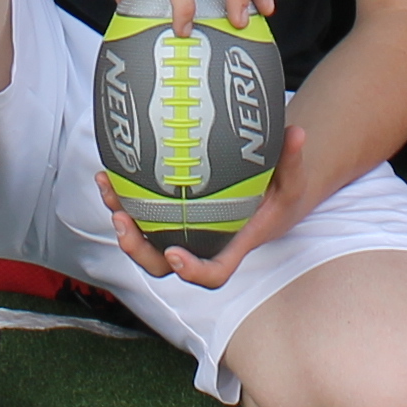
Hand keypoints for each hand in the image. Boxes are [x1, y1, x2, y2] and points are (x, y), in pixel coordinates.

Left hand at [99, 123, 315, 288]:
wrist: (267, 193)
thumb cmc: (280, 196)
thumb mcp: (292, 182)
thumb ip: (292, 161)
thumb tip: (297, 132)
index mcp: (231, 247)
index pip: (213, 274)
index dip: (192, 271)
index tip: (176, 255)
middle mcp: (201, 246)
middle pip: (163, 266)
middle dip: (139, 250)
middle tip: (123, 222)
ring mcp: (182, 232)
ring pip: (145, 242)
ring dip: (122, 222)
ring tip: (109, 192)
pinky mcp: (168, 215)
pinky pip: (140, 215)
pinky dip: (122, 199)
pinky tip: (109, 174)